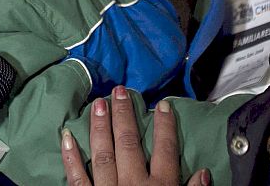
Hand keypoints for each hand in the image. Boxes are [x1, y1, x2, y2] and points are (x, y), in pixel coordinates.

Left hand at [61, 86, 209, 185]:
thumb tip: (203, 174)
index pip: (166, 151)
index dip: (165, 127)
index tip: (164, 105)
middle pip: (129, 144)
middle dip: (124, 116)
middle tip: (119, 91)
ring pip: (103, 154)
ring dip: (99, 127)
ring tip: (97, 103)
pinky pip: (76, 178)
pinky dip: (70, 157)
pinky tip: (66, 136)